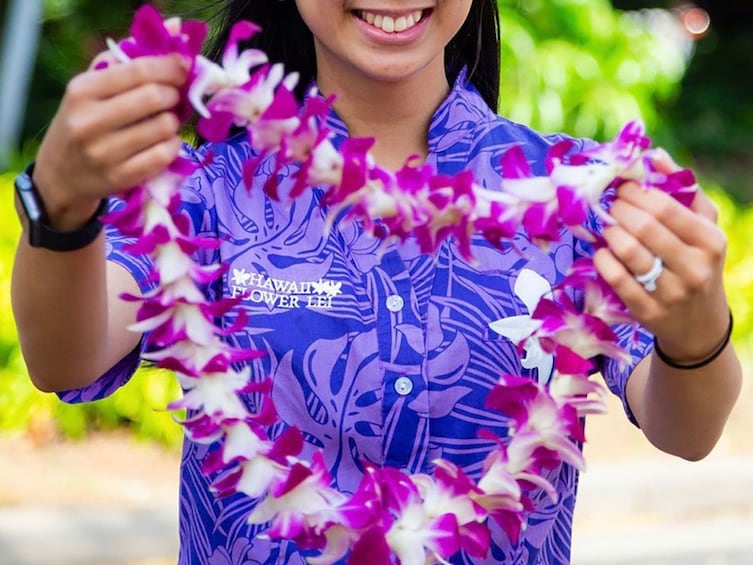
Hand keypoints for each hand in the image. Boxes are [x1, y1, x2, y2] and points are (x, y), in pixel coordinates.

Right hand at [33, 52, 190, 230]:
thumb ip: (127, 60)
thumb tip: (175, 28)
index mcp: (82, 91)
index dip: (169, 67)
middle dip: (174, 95)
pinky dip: (173, 146)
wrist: (60, 175)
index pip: (137, 71)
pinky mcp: (119, 177)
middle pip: (154, 98)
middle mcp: (89, 121)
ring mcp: (104, 153)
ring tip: (165, 121)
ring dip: (174, 122)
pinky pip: (164, 155)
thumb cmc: (84, 122)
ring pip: (163, 128)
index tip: (184, 67)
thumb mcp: (91, 88)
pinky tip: (165, 142)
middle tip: (174, 98)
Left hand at [593, 152, 730, 362]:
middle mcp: (695, 267)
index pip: (665, 207)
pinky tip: (600, 252)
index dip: (635, 193)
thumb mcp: (702, 226)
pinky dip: (602, 260)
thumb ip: (683, 189)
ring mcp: (672, 293)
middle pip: (643, 227)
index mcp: (710, 240)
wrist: (699, 323)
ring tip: (605, 226)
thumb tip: (654, 155)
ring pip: (629, 252)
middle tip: (608, 204)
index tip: (621, 187)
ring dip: (608, 233)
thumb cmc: (696, 261)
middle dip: (618, 210)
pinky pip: (617, 279)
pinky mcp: (649, 312)